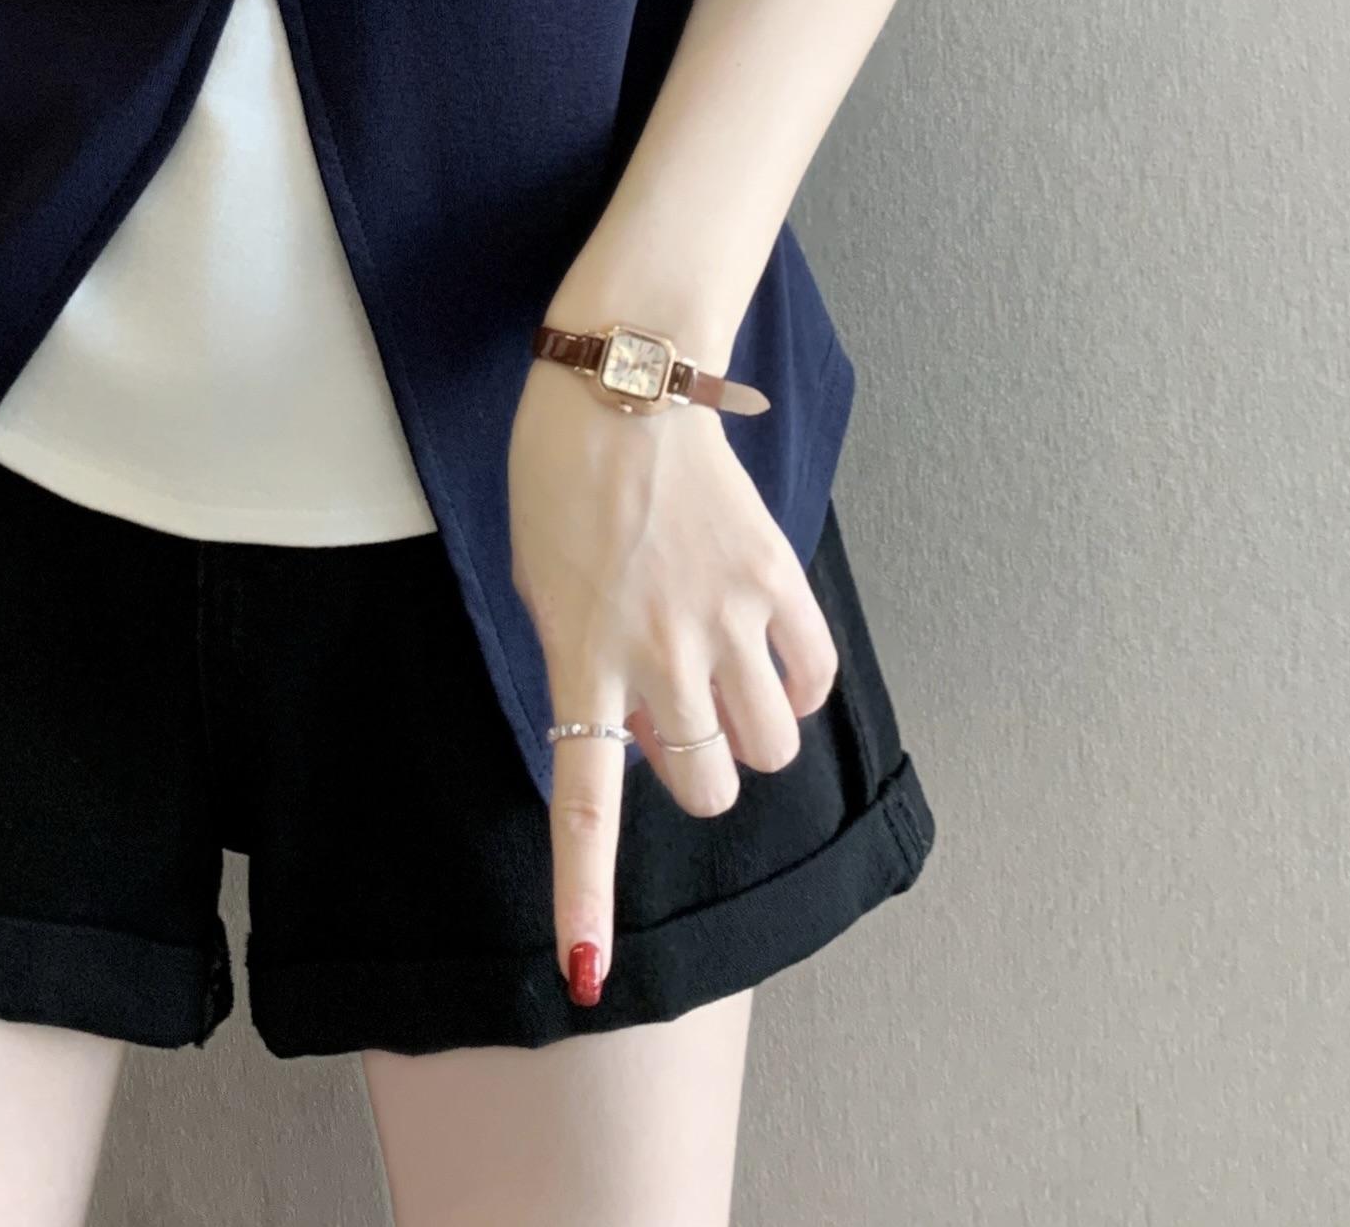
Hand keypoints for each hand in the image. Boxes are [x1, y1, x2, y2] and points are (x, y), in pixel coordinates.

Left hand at [506, 350, 838, 1006]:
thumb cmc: (559, 474)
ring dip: (745, 734)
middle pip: (707, 790)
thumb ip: (584, 667)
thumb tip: (642, 735)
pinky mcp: (777, 580)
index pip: (584, 802)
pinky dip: (794, 689)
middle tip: (670, 711)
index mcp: (578, 654)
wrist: (622, 375)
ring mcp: (724, 618)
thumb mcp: (538, 578)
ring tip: (716, 671)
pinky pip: (811, 684)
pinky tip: (765, 653)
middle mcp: (657, 651)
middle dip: (694, 773)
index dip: (585, 895)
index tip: (587, 975)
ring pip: (766, 751)